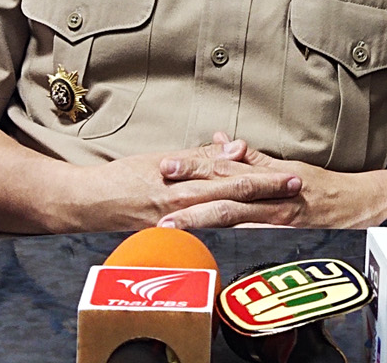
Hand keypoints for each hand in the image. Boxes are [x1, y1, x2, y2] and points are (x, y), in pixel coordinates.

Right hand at [74, 137, 300, 230]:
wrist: (89, 203)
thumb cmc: (124, 178)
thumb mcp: (163, 159)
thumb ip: (200, 158)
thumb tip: (234, 148)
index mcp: (183, 178)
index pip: (231, 174)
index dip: (262, 174)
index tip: (289, 173)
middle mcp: (183, 202)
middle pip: (234, 195)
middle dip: (267, 192)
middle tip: (297, 188)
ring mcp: (177, 223)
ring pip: (224, 218)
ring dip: (256, 215)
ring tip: (284, 214)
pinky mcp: (170, 238)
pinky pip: (205, 235)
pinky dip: (229, 233)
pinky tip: (250, 237)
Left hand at [156, 138, 386, 229]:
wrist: (358, 204)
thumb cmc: (319, 186)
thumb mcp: (283, 165)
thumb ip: (250, 156)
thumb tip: (219, 140)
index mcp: (264, 173)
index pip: (223, 165)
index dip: (194, 164)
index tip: (166, 166)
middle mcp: (268, 191)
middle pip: (224, 187)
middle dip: (190, 192)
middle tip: (159, 195)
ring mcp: (277, 214)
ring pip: (235, 213)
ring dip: (202, 218)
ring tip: (174, 226)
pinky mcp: (287, 233)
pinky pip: (256, 235)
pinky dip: (235, 238)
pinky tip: (215, 245)